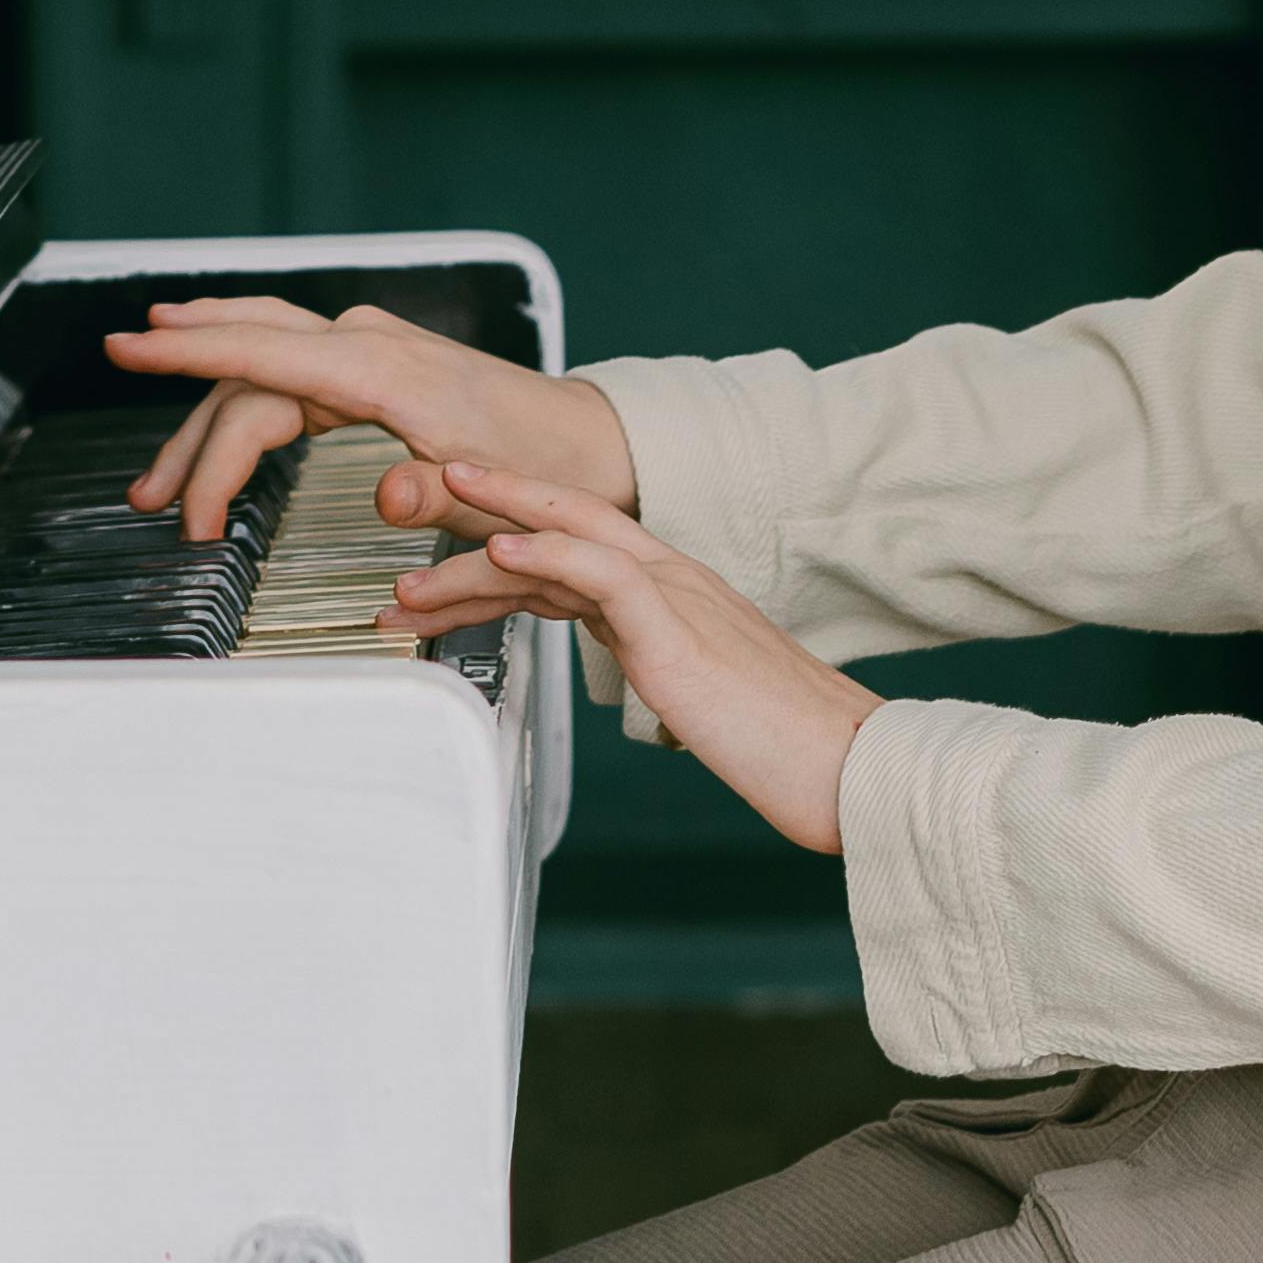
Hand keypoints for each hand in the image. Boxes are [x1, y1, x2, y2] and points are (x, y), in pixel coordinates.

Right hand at [102, 297, 633, 543]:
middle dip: (187, 431)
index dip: (187, 352)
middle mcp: (366, 345)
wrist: (586, 441)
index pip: (262, 354)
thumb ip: (434, 491)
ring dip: (204, 423)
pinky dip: (237, 394)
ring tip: (160, 486)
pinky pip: (283, 369)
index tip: (129, 349)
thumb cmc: (541, 464)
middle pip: (246, 367)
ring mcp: (366, 350)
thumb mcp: (490, 491)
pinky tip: (208, 413)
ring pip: (257, 367)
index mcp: (383, 369)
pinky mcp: (370, 366)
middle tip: (149, 492)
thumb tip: (388, 496)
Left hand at [389, 464, 883, 859]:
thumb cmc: (785, 745)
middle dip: (481, 503)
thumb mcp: (700, 696)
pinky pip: (602, 573)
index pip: (572, 548)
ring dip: (485, 525)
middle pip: (560, 519)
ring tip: (422, 519)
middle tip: (409, 497)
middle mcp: (671, 580)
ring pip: (566, 533)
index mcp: (672, 595)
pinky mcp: (680, 630)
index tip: (448, 538)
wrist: (852, 766)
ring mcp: (676, 597)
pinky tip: (498, 548)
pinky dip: (545, 553)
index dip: (507, 535)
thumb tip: (633, 674)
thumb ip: (662, 668)